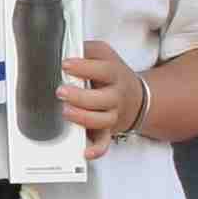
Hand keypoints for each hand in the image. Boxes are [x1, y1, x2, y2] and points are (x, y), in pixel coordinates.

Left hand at [57, 39, 139, 160]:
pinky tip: (84, 152)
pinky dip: (96, 150)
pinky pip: (104, 143)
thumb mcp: (105, 55)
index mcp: (115, 75)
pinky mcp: (108, 131)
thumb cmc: (113, 75)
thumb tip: (66, 47)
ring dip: (83, 118)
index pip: (103, 70)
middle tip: (61, 91)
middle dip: (80, 96)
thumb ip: (87, 49)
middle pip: (102, 99)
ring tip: (66, 112)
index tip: (66, 64)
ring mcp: (113, 115)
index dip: (84, 67)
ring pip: (102, 121)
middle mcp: (116, 96)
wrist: (137, 97)